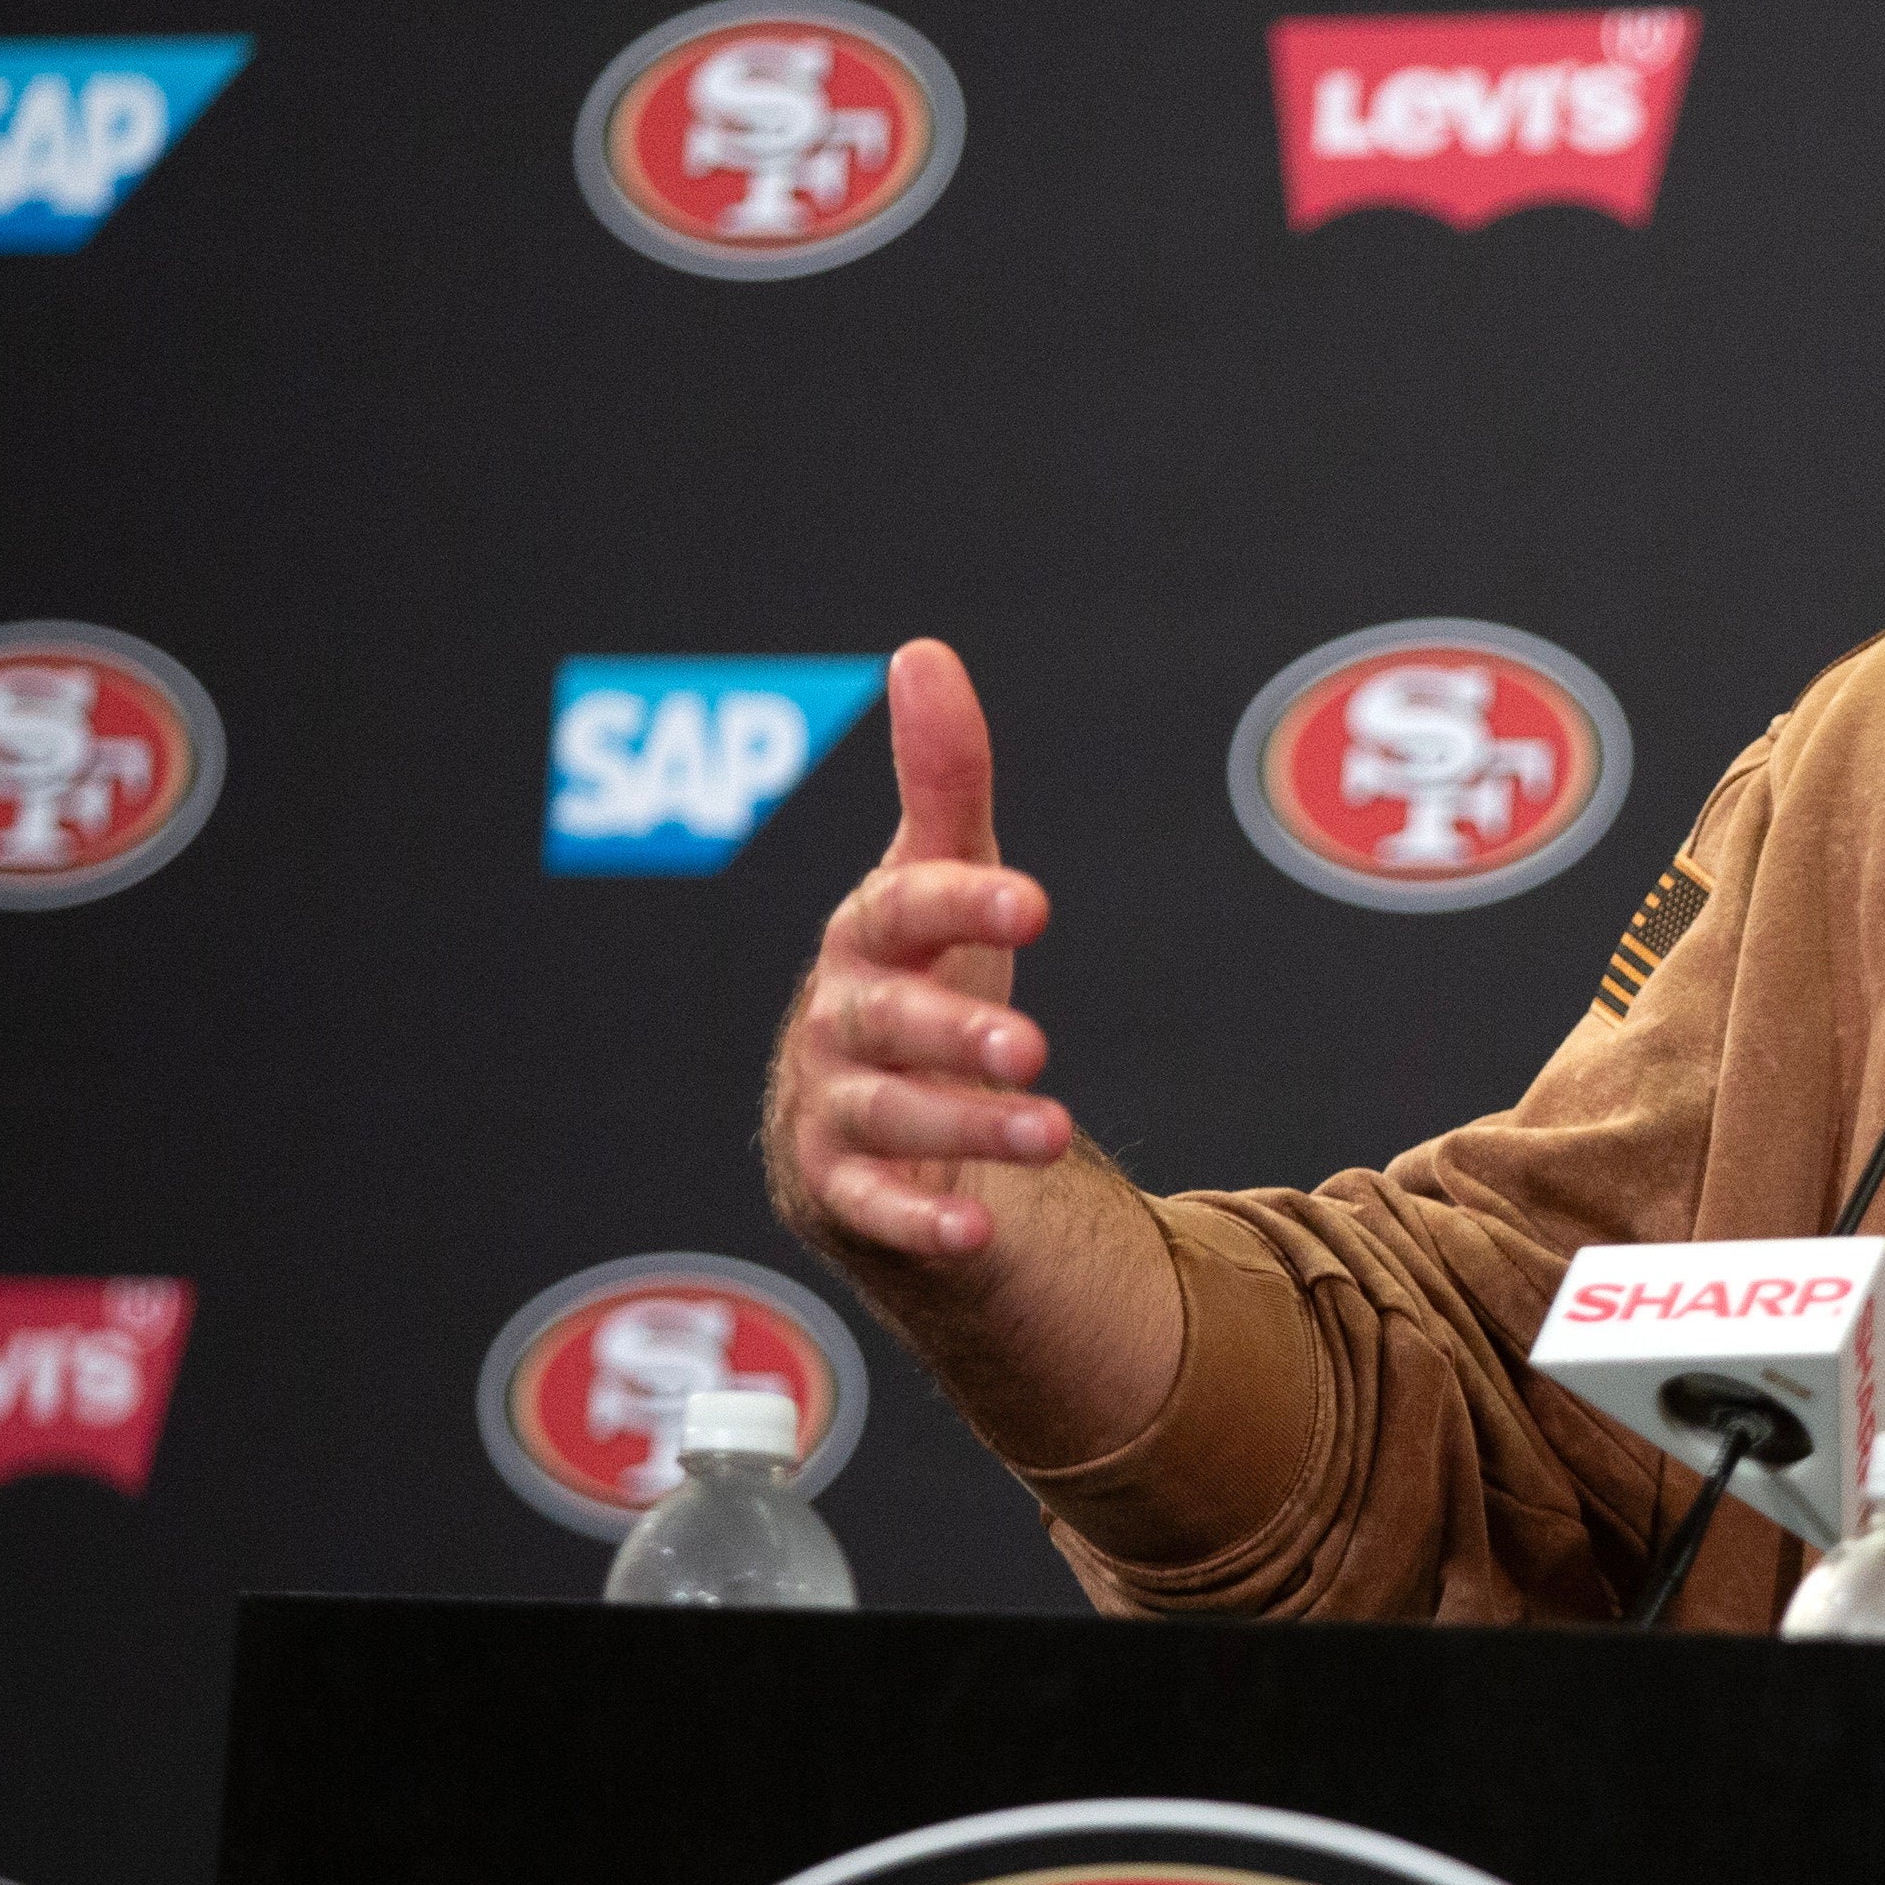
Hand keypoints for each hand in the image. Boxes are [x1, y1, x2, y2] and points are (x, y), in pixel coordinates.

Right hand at [768, 639, 1074, 1267]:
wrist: (873, 1115)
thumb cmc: (920, 976)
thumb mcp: (940, 881)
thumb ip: (943, 779)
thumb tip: (925, 654)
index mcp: (866, 938)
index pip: (901, 911)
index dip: (958, 903)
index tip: (1032, 902)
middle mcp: (840, 1022)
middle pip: (884, 1024)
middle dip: (953, 1032)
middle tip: (1031, 1046)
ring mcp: (835, 1109)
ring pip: (888, 1118)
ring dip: (964, 1128)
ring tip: (1050, 1130)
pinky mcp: (843, 1193)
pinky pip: (874, 1211)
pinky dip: (919, 1221)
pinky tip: (975, 1231)